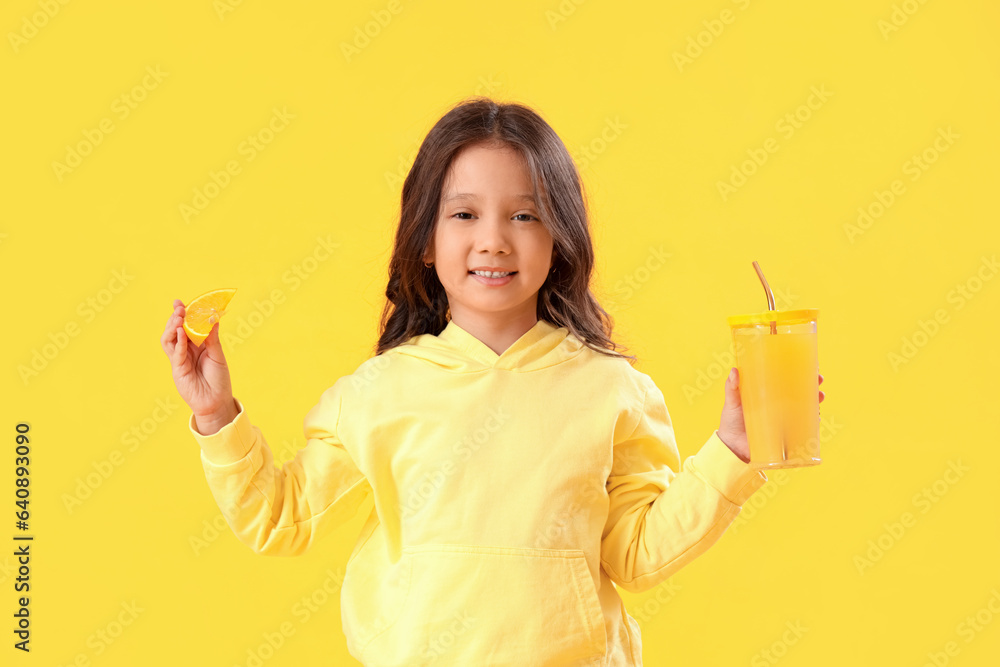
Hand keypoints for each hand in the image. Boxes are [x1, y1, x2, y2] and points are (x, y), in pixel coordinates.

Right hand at [160, 298, 236, 423]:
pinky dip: (178, 342)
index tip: (181, 302)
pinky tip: (181, 332)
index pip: (186, 326)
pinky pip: (176, 354)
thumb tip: (212, 318)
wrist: (217, 402)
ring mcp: (179, 360)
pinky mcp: (178, 370)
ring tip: (179, 317)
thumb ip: (212, 339)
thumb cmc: (219, 379)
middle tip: (179, 307)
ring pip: (169, 340)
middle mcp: (185, 351)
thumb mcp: (217, 355)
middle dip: (175, 318)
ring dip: (173, 327)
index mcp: (195, 346)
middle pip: (174, 331)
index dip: (183, 315)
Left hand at [718, 368, 824, 463]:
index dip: (800, 372)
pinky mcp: (786, 435)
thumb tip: (735, 371)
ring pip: (805, 408)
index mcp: (768, 394)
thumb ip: (731, 388)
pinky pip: (803, 428)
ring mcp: (784, 420)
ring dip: (816, 402)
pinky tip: (817, 417)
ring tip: (819, 397)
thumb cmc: (730, 422)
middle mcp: (779, 406)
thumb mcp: (732, 402)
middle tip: (818, 381)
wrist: (731, 448)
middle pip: (801, 392)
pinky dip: (812, 422)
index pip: (787, 379)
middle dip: (813, 385)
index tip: (811, 365)